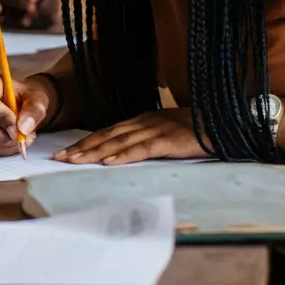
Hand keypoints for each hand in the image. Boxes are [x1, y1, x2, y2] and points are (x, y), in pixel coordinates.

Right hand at [0, 72, 55, 154]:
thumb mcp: (38, 99)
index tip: (19, 126)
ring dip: (2, 146)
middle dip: (2, 136)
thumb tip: (23, 128)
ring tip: (18, 139)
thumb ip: (34, 110)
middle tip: (21, 136)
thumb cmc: (27, 98)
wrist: (22, 104)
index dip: (2, 118)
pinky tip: (10, 143)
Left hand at [51, 108, 210, 165]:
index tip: (65, 152)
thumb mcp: (164, 132)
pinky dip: (124, 156)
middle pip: (105, 136)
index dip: (84, 142)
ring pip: (118, 142)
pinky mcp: (168, 140)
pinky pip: (142, 149)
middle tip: (58, 158)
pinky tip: (108, 163)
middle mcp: (143, 123)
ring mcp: (155, 130)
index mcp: (140, 121)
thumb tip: (121, 154)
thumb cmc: (195, 131)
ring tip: (74, 161)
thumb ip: (144, 140)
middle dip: (80, 148)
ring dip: (93, 152)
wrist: (226, 123)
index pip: (106, 132)